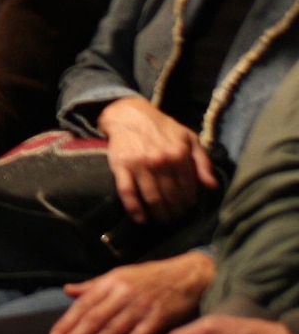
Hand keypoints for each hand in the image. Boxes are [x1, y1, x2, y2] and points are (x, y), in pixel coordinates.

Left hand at [52, 251, 213, 333]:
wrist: (186, 275)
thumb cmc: (149, 277)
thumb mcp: (119, 274)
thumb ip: (93, 285)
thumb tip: (68, 290)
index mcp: (111, 282)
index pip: (84, 304)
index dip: (68, 321)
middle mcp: (123, 294)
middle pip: (96, 318)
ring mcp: (141, 306)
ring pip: (114, 328)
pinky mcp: (160, 318)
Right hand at [100, 97, 218, 224]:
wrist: (128, 113)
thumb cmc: (161, 127)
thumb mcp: (188, 138)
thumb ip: (203, 161)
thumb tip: (212, 186)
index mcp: (179, 154)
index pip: (188, 188)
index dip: (189, 202)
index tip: (188, 209)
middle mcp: (161, 161)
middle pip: (171, 196)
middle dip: (176, 212)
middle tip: (175, 217)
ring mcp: (139, 164)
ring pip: (152, 198)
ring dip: (159, 214)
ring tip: (163, 219)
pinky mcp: (121, 166)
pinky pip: (127, 192)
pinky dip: (134, 209)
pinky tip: (141, 219)